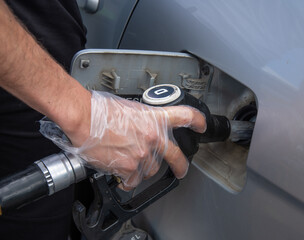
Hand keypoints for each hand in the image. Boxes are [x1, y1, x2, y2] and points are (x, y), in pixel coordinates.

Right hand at [41, 91, 205, 189]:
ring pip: (150, 170)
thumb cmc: (100, 109)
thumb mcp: (129, 108)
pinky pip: (133, 181)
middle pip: (176, 156)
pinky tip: (121, 174)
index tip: (201, 125)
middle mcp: (152, 137)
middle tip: (182, 170)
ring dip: (142, 169)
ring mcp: (142, 154)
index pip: (185, 116)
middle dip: (181, 166)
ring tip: (129, 163)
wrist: (83, 118)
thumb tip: (141, 130)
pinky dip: (128, 180)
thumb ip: (142, 121)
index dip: (197, 121)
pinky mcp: (129, 168)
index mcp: (154, 118)